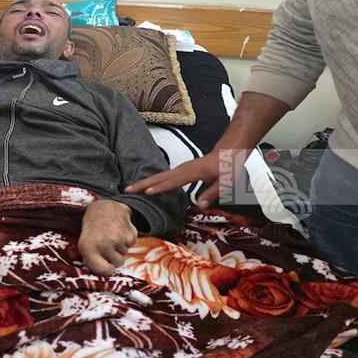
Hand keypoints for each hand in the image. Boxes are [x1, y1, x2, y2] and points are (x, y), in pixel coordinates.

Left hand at [78, 199, 137, 275]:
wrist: (103, 206)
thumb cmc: (93, 228)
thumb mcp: (84, 244)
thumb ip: (91, 261)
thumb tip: (103, 274)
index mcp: (88, 248)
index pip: (104, 271)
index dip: (107, 269)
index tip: (107, 264)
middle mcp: (103, 244)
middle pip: (118, 263)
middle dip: (114, 256)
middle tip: (108, 244)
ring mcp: (118, 238)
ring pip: (125, 253)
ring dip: (120, 247)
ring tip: (112, 235)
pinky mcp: (130, 233)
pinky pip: (132, 244)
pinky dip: (127, 239)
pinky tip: (119, 230)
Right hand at [124, 148, 244, 209]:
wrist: (229, 151)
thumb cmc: (229, 167)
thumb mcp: (225, 183)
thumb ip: (211, 194)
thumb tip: (199, 206)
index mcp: (192, 172)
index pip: (173, 182)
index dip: (160, 188)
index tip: (147, 193)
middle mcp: (184, 169)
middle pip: (160, 177)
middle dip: (143, 183)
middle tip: (127, 190)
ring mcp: (182, 168)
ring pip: (160, 175)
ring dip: (145, 182)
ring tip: (132, 188)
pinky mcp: (182, 170)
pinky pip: (164, 176)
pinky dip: (153, 180)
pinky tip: (148, 186)